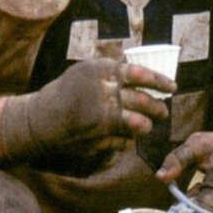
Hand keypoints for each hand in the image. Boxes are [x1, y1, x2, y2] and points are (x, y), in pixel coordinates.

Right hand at [0, 57, 175, 172]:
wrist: (40, 120)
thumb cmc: (67, 93)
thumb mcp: (87, 71)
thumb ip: (113, 71)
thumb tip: (145, 74)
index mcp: (102, 71)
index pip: (141, 74)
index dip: (160, 81)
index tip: (172, 87)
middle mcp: (104, 92)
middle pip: (144, 101)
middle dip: (158, 109)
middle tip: (163, 112)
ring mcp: (102, 116)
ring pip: (139, 124)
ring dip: (146, 127)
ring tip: (145, 126)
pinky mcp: (99, 138)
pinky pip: (125, 141)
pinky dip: (127, 140)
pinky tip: (122, 136)